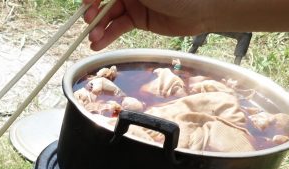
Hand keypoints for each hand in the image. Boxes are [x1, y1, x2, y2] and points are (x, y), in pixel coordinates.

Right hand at [82, 0, 209, 50]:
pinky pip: (118, 27)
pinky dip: (107, 36)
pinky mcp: (138, 20)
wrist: (202, 8)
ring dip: (98, 28)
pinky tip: (97, 45)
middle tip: (88, 23)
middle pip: (103, 0)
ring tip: (92, 40)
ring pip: (108, 16)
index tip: (85, 5)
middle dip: (92, 12)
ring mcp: (133, 4)